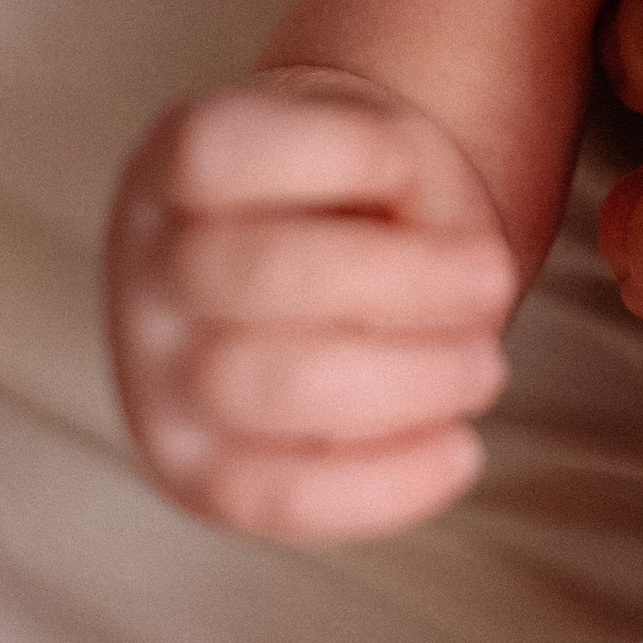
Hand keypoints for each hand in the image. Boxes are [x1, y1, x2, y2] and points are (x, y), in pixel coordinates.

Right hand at [106, 68, 522, 539]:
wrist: (287, 275)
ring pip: (268, 388)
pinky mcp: (193, 473)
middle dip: (407, 282)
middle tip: (495, 282)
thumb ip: (411, 186)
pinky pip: (274, 498)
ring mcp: (156, 378)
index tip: (414, 163)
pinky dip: (382, 484)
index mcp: (173, 164)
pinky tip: (461, 450)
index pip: (216, 150)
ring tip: (485, 365)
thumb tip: (459, 279)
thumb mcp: (376, 145)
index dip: (335, 151)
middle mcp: (147, 270)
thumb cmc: (347, 195)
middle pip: (263, 274)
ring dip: (405, 380)